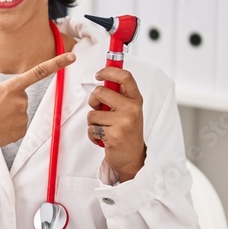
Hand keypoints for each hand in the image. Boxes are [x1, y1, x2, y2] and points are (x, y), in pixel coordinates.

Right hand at [0, 51, 76, 158]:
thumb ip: (1, 90)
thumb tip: (10, 98)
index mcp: (10, 87)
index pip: (38, 72)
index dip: (57, 63)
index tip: (72, 57)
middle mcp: (20, 101)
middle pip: (21, 97)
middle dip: (9, 101)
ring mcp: (22, 117)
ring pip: (20, 111)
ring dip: (8, 114)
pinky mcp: (21, 131)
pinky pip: (19, 124)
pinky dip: (10, 126)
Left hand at [87, 66, 145, 181]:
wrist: (132, 157)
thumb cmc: (127, 130)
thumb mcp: (129, 109)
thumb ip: (118, 94)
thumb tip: (104, 75)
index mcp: (136, 99)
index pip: (124, 76)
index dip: (108, 71)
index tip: (98, 75)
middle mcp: (132, 109)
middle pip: (100, 92)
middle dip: (93, 100)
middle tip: (98, 109)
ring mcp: (124, 122)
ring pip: (92, 113)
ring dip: (93, 122)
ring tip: (105, 128)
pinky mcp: (114, 136)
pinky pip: (91, 128)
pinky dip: (93, 134)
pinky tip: (104, 138)